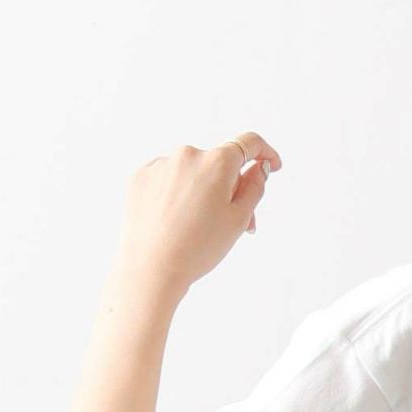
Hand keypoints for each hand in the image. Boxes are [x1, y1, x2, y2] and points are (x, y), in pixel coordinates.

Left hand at [111, 131, 282, 301]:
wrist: (151, 267)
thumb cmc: (198, 247)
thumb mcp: (238, 219)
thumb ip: (255, 187)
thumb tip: (259, 167)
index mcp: (217, 162)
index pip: (249, 143)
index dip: (266, 153)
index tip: (271, 165)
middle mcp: (188, 154)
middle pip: (220, 164)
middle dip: (231, 188)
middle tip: (235, 223)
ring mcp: (161, 164)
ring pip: (193, 172)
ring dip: (203, 191)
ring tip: (200, 227)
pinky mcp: (141, 177)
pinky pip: (168, 178)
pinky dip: (177, 194)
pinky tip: (176, 220)